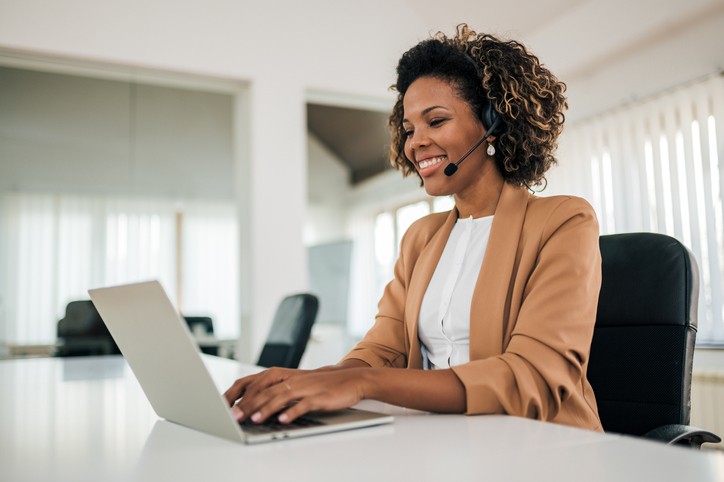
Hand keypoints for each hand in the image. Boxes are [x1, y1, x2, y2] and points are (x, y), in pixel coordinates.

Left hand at [226, 367, 368, 424]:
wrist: (349, 379)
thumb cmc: (318, 384)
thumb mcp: (294, 384)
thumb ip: (274, 391)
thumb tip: (249, 405)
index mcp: (282, 375)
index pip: (253, 382)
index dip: (238, 393)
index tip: (224, 406)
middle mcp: (291, 379)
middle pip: (264, 391)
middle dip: (247, 405)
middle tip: (234, 418)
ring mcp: (305, 387)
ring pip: (281, 397)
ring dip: (266, 409)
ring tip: (254, 420)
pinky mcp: (319, 396)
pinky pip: (303, 404)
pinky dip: (292, 412)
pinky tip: (283, 420)